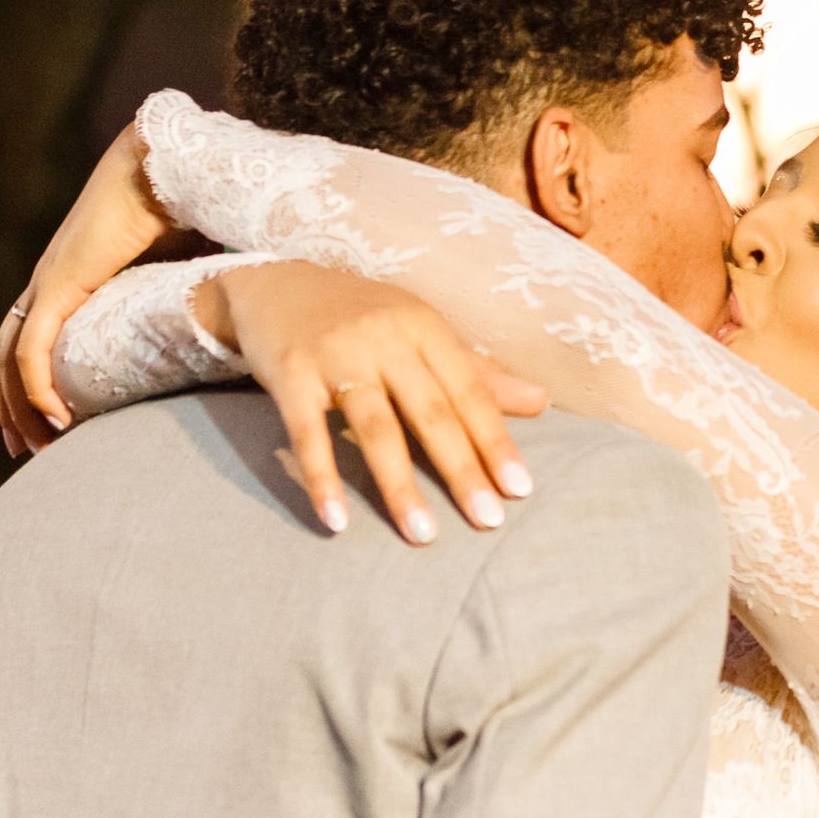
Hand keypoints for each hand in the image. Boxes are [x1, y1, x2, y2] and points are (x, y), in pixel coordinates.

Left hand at [0, 121, 181, 455]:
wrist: (167, 165)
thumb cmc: (186, 204)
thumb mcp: (188, 267)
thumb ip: (192, 298)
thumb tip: (239, 324)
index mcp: (74, 275)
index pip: (36, 338)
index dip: (37, 382)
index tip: (54, 423)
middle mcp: (51, 280)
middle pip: (9, 355)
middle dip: (12, 406)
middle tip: (26, 449)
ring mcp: (48, 280)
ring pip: (10, 358)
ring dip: (15, 406)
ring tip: (35, 446)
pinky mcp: (58, 283)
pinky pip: (31, 349)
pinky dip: (36, 387)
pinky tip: (55, 420)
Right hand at [198, 261, 548, 543]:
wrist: (277, 283)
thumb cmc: (363, 316)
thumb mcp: (422, 331)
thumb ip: (478, 372)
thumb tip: (541, 402)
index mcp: (424, 327)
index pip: (469, 392)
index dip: (496, 441)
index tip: (520, 490)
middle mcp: (385, 337)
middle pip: (430, 412)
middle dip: (461, 470)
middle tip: (488, 521)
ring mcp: (335, 355)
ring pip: (375, 428)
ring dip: (399, 485)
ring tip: (422, 534)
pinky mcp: (289, 374)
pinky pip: (307, 435)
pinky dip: (321, 480)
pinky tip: (337, 520)